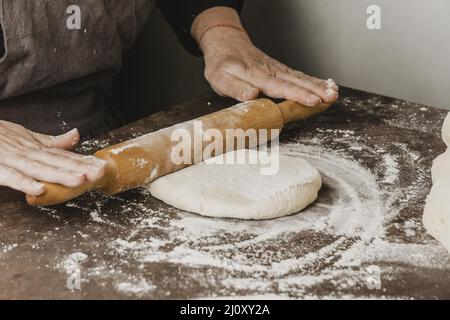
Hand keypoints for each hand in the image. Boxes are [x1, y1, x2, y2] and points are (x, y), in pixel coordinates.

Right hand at [0, 121, 106, 195]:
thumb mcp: (26, 136)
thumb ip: (51, 141)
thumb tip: (77, 135)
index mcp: (36, 147)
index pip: (64, 155)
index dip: (84, 161)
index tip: (104, 166)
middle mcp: (27, 151)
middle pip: (57, 161)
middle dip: (80, 167)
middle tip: (100, 172)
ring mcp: (11, 159)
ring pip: (39, 168)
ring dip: (59, 174)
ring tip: (80, 180)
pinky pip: (10, 176)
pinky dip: (24, 182)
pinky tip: (40, 189)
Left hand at [192, 7, 338, 105]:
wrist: (226, 42)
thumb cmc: (221, 64)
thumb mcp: (219, 78)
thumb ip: (234, 88)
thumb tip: (251, 96)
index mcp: (254, 75)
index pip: (279, 87)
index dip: (297, 95)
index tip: (313, 100)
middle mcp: (269, 71)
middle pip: (295, 82)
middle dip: (315, 91)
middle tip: (332, 98)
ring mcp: (276, 69)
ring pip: (300, 78)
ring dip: (318, 86)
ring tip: (334, 94)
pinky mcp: (279, 70)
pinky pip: (298, 75)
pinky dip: (313, 81)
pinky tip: (325, 86)